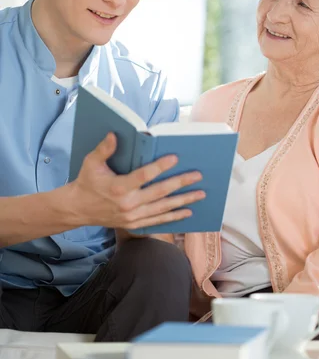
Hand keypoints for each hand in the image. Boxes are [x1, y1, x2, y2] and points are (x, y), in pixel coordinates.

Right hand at [69, 132, 205, 229]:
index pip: (143, 176)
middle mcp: (127, 204)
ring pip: (163, 208)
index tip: (175, 158)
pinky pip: (158, 221)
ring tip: (200, 193)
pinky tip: (188, 211)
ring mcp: (132, 217)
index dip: (160, 167)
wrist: (78, 210)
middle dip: (180, 183)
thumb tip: (115, 134)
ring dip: (183, 201)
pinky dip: (174, 217)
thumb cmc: (87, 182)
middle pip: (159, 192)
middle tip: (198, 176)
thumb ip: (104, 149)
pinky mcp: (135, 224)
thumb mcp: (91, 163)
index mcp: (117, 187)